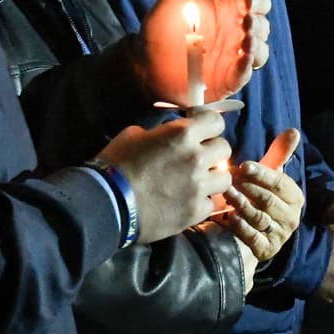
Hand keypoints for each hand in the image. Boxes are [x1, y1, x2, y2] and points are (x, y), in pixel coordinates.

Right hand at [97, 109, 231, 243]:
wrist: (109, 204)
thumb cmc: (117, 164)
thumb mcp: (135, 135)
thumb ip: (161, 132)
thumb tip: (170, 136)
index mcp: (182, 134)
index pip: (216, 121)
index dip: (209, 125)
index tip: (202, 131)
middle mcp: (197, 158)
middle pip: (224, 148)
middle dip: (213, 151)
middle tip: (199, 158)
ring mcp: (199, 187)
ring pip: (225, 178)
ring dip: (213, 178)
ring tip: (197, 182)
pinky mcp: (196, 212)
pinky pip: (211, 203)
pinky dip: (202, 202)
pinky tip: (187, 202)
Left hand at [137, 0, 271, 101]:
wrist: (143, 61)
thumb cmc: (162, 23)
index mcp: (228, 9)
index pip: (259, 2)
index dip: (259, 2)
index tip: (248, 3)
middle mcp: (234, 33)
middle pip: (264, 26)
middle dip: (260, 25)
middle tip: (246, 25)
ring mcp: (232, 57)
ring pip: (261, 52)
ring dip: (259, 47)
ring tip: (246, 43)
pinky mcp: (226, 79)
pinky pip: (246, 75)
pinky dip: (248, 68)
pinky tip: (242, 60)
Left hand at [222, 129, 302, 261]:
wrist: (256, 232)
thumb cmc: (261, 196)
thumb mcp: (271, 176)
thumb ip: (280, 154)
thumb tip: (294, 130)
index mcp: (295, 197)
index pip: (279, 183)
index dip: (262, 174)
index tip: (243, 165)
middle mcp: (291, 217)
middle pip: (268, 200)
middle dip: (248, 188)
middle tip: (229, 178)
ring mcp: (279, 235)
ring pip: (259, 218)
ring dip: (241, 204)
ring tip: (226, 193)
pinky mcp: (266, 250)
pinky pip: (253, 238)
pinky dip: (241, 227)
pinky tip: (229, 217)